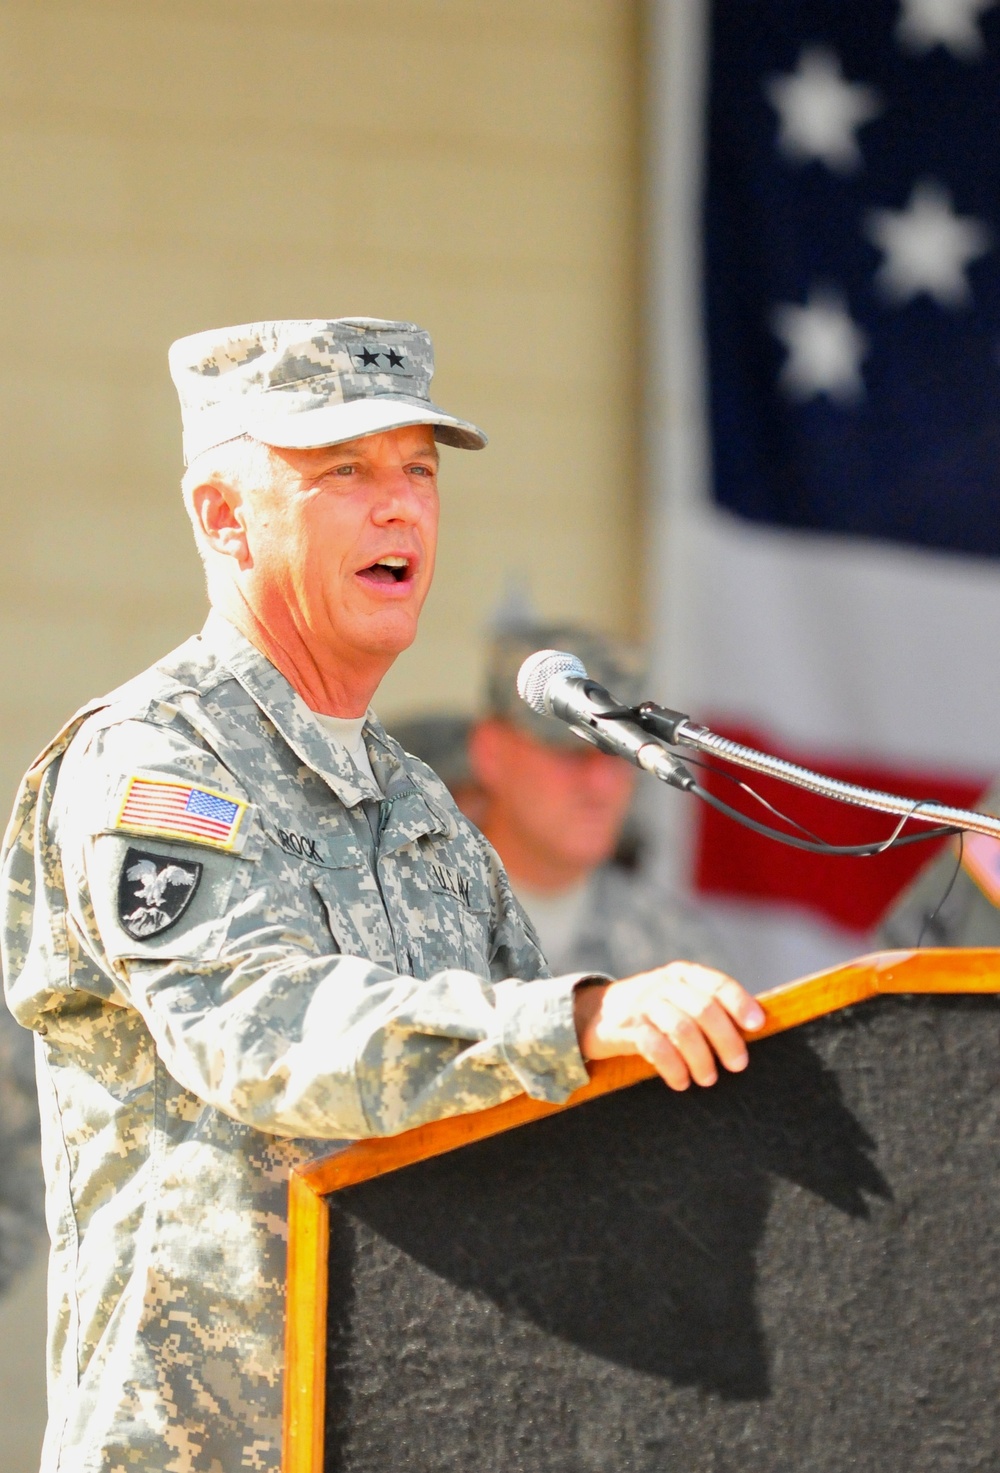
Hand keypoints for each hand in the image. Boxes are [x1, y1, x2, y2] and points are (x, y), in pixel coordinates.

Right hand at [573, 962, 765, 1090]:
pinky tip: (680, 1082)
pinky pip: (655, 1048)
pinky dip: (673, 1068)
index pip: (717, 984)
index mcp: (682, 974)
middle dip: (726, 1040)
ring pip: (682, 1029)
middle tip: (737, 1065)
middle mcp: (663, 984)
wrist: (592, 1013)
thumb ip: (705, 1006)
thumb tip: (752, 1030)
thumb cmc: (649, 1011)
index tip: (757, 1025)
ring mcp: (643, 1005)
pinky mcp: (625, 1028)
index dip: (740, 1003)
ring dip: (701, 1059)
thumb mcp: (675, 998)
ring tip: (708, 1079)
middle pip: (704, 1009)